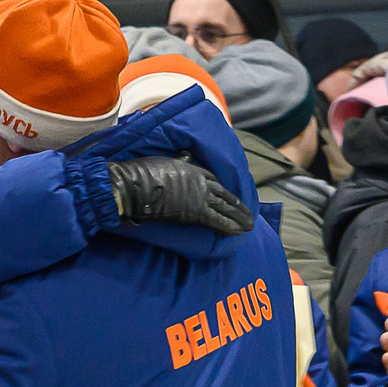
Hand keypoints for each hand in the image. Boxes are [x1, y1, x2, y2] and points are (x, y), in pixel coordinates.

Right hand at [102, 157, 253, 235]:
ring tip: (249, 225)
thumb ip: (177, 161)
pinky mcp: (197, 213)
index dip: (222, 190)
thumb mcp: (165, 161)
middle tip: (248, 215)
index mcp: (192, 168)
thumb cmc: (145, 172)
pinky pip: (218, 220)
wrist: (138, 186)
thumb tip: (184, 154)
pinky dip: (230, 226)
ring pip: (226, 208)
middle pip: (224, 195)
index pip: (213, 179)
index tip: (228, 197)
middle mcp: (201, 183)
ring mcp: (201, 198)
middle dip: (237, 206)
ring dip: (239, 217)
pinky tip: (239, 232)